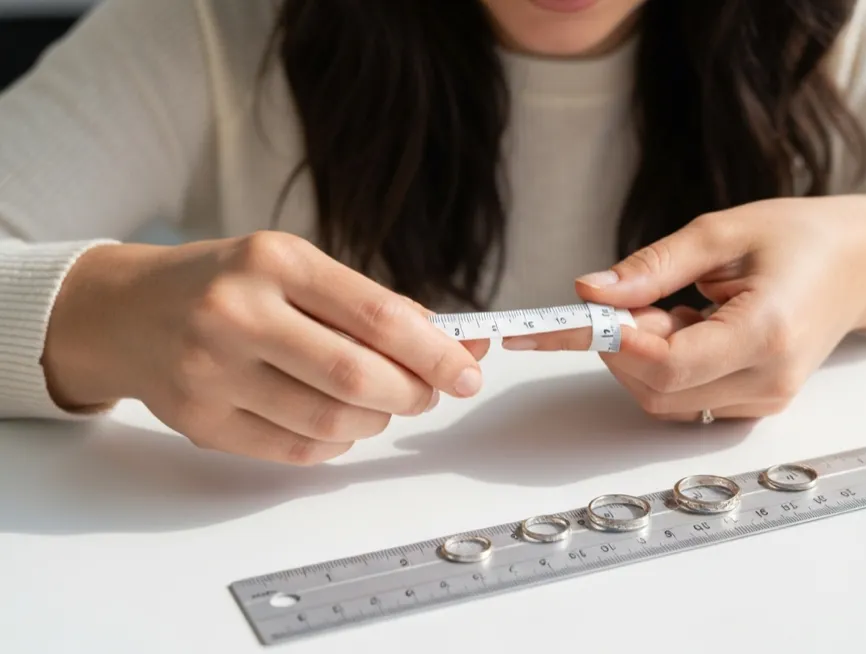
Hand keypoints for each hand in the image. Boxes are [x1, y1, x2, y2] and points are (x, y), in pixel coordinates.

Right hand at [42, 231, 488, 464]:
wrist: (127, 312)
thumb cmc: (228, 285)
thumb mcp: (294, 267)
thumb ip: (366, 304)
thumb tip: (449, 343)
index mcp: (275, 261)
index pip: (377, 315)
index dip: (435, 352)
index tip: (468, 372)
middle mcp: (239, 313)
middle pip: (356, 377)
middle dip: (411, 394)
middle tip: (428, 395)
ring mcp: (214, 371)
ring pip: (330, 422)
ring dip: (375, 422)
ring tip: (377, 405)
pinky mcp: (201, 421)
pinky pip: (295, 451)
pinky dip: (335, 445)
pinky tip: (337, 424)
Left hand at [503, 196, 865, 421]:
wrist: (860, 263)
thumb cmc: (801, 237)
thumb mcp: (723, 232)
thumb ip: (654, 265)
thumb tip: (591, 292)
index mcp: (767, 332)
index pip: (669, 365)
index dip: (615, 342)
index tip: (579, 313)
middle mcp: (769, 379)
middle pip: (660, 392)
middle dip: (624, 348)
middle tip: (626, 296)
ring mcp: (766, 398)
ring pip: (668, 401)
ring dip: (645, 357)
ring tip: (671, 302)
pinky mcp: (758, 403)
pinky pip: (689, 399)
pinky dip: (668, 366)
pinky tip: (689, 324)